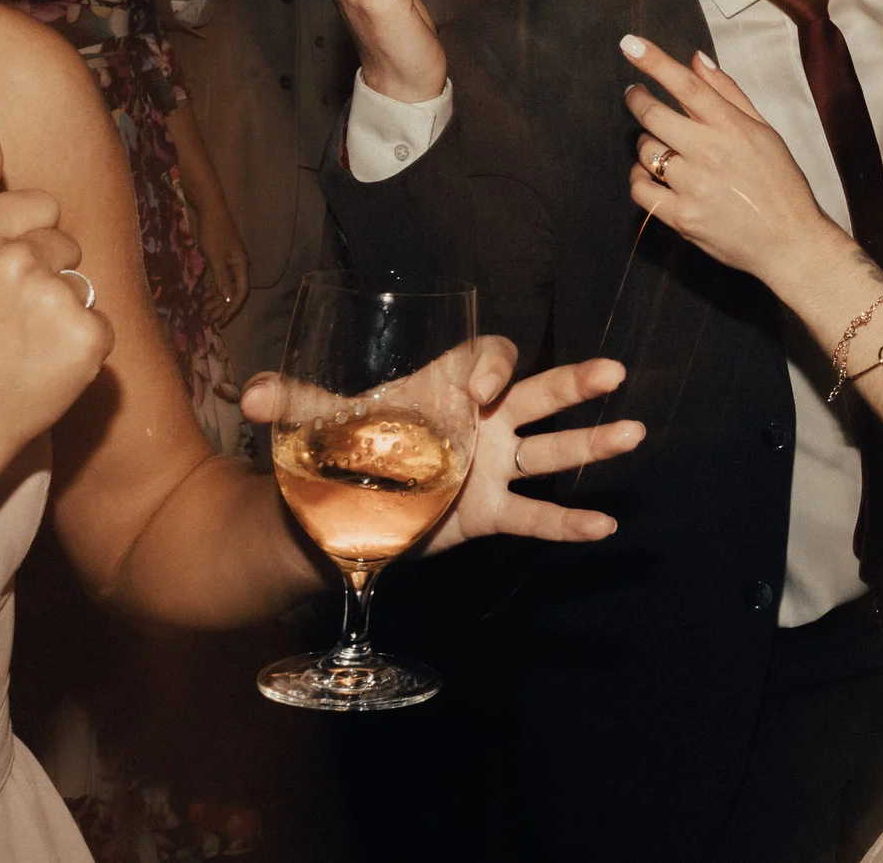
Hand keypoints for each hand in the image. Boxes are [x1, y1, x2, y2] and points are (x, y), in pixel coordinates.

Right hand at [0, 125, 113, 473]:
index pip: (41, 206)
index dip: (22, 243)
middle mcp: (11, 260)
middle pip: (64, 245)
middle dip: (43, 277)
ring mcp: (52, 299)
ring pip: (83, 284)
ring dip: (60, 312)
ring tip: (16, 347)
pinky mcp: (88, 338)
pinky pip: (101, 324)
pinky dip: (80, 349)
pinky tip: (41, 368)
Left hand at [194, 197, 249, 327]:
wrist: (211, 212)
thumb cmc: (214, 233)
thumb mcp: (216, 257)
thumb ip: (222, 278)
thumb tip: (229, 299)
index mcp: (241, 266)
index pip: (240, 292)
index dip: (232, 308)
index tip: (222, 321)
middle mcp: (238, 266)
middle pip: (232, 292)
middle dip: (222, 308)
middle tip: (210, 321)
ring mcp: (229, 263)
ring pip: (224, 287)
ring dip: (215, 301)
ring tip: (204, 313)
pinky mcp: (220, 259)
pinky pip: (217, 279)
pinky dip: (210, 289)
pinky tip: (202, 298)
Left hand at [240, 339, 643, 550]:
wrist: (343, 506)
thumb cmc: (348, 447)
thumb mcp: (323, 421)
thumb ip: (294, 402)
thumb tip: (249, 392)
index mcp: (451, 386)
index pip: (490, 358)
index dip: (496, 366)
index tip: (487, 389)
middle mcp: (484, 421)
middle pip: (540, 392)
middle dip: (576, 383)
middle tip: (614, 372)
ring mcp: (494, 466)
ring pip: (552, 449)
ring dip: (593, 442)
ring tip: (633, 434)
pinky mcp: (490, 511)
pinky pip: (536, 514)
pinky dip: (569, 521)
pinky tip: (605, 525)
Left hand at [619, 35, 854, 297]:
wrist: (790, 241)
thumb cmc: (782, 184)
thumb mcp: (765, 131)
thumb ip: (728, 93)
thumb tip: (697, 59)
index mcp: (733, 128)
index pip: (687, 85)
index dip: (655, 62)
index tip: (630, 44)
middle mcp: (711, 153)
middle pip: (654, 115)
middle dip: (637, 98)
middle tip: (634, 94)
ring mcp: (694, 186)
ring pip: (646, 152)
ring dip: (647, 143)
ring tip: (663, 147)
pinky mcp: (682, 217)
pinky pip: (641, 190)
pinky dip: (640, 178)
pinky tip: (652, 175)